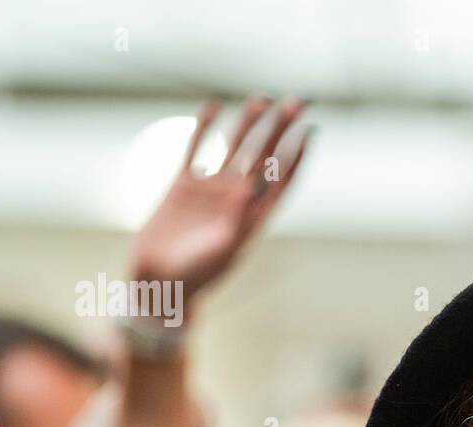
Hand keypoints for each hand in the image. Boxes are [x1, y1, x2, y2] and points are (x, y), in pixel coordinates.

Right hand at [129, 96, 310, 301]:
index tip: (311, 130)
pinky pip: (196, 149)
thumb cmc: (197, 276)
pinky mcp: (183, 185)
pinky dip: (205, 127)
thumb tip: (250, 188)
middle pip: (265, 157)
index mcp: (254, 216)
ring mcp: (211, 190)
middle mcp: (237, 199)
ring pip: (235, 149)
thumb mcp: (222, 251)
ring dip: (249, 125)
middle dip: (281, 131)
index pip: (283, 180)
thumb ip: (237, 220)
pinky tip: (214, 105)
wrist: (160, 282)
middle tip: (296, 101)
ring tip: (261, 99)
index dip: (298, 156)